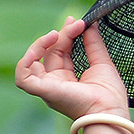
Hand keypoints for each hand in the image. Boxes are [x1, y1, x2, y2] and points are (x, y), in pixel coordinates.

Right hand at [15, 15, 129, 122]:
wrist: (111, 111)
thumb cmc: (110, 95)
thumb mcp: (102, 63)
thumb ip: (94, 43)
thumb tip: (91, 24)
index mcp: (68, 80)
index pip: (60, 52)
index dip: (66, 35)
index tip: (78, 22)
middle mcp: (55, 84)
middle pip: (50, 53)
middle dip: (62, 35)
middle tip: (76, 24)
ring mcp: (48, 88)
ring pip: (33, 62)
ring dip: (42, 44)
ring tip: (57, 34)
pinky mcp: (43, 92)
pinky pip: (22, 78)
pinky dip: (25, 61)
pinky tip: (40, 47)